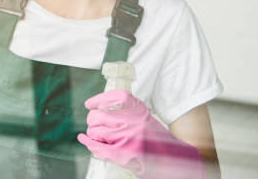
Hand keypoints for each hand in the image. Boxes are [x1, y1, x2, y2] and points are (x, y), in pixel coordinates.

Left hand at [77, 90, 204, 178]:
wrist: (174, 161)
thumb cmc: (157, 142)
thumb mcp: (145, 119)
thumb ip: (128, 113)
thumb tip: (99, 109)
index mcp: (140, 110)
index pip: (116, 96)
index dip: (100, 99)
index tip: (90, 104)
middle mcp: (134, 120)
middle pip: (99, 115)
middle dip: (92, 121)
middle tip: (94, 125)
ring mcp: (128, 137)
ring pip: (96, 131)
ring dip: (93, 134)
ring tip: (97, 137)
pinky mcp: (124, 153)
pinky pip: (98, 146)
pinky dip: (88, 142)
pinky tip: (83, 139)